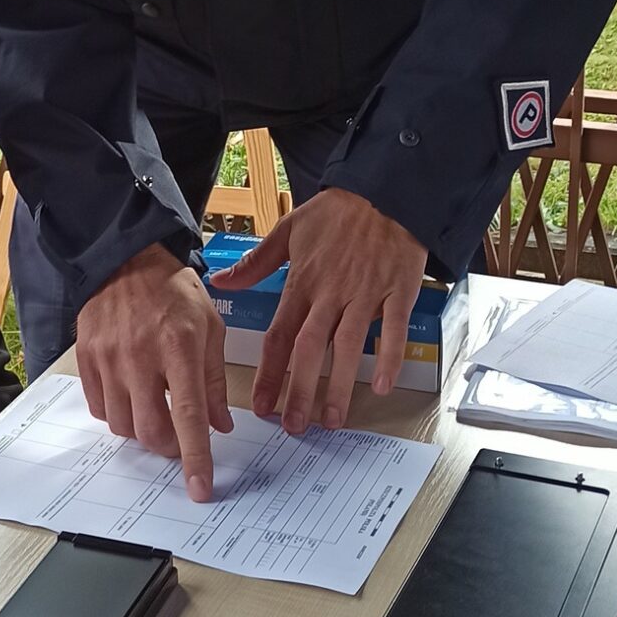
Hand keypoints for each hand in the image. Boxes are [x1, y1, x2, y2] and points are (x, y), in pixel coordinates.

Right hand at [77, 244, 232, 501]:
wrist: (124, 259)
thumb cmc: (173, 292)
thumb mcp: (209, 327)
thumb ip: (214, 381)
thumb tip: (220, 426)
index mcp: (180, 345)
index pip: (189, 415)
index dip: (195, 457)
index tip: (200, 489)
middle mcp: (140, 355)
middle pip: (150, 430)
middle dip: (168, 448)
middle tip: (179, 439)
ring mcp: (108, 358)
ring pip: (122, 425)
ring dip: (142, 430)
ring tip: (154, 409)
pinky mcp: (85, 359)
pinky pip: (99, 409)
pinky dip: (118, 413)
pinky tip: (130, 394)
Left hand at [210, 189, 425, 433]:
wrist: (385, 190)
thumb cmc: (338, 212)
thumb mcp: (289, 230)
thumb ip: (255, 263)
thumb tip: (219, 280)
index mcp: (303, 282)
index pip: (280, 334)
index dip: (270, 373)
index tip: (262, 405)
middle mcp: (331, 293)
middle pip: (310, 348)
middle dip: (300, 390)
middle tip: (294, 426)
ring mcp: (365, 294)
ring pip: (348, 346)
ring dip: (339, 385)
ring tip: (333, 419)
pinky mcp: (397, 291)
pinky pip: (393, 330)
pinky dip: (389, 358)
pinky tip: (382, 386)